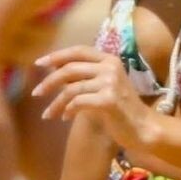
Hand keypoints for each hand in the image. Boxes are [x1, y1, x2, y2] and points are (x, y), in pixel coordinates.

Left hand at [32, 46, 150, 144]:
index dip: (56, 56)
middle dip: (49, 81)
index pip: (78, 51)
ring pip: (71, 89)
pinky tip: (65, 117)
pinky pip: (78, 102)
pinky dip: (67, 110)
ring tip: (48, 114)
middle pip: (70, 69)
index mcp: (109, 60)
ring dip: (55, 103)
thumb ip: (86, 78)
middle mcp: (110, 67)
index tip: (39, 64)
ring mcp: (110, 83)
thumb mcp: (105, 87)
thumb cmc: (123, 110)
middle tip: (36, 93)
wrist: (144, 128)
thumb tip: (56, 74)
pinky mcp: (108, 100)